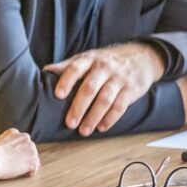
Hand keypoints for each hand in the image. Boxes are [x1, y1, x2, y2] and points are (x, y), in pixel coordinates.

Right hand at [0, 128, 38, 181]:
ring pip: (33, 158)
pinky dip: (29, 172)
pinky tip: (21, 173)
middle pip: (30, 149)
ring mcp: (31, 149)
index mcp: (14, 132)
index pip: (21, 141)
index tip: (12, 156)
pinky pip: (34, 168)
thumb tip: (14, 152)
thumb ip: (7, 143)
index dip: (18, 150)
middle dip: (24, 156)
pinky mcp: (33, 161)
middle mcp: (25, 138)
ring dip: (27, 164)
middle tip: (13, 163)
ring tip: (16, 168)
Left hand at [44, 43, 164, 135]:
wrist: (141, 56)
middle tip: (69, 123)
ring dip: (94, 117)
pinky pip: (120, 106)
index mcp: (90, 59)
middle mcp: (104, 68)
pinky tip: (101, 128)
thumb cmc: (106, 60)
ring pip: (105, 100)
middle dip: (79, 107)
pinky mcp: (131, 90)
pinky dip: (110, 118)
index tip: (58, 95)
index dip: (66, 81)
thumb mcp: (87, 58)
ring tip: (84, 131)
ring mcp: (119, 79)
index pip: (76, 68)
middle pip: (90, 88)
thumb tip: (45, 71)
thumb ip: (67, 65)